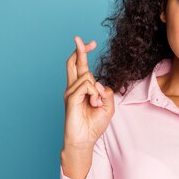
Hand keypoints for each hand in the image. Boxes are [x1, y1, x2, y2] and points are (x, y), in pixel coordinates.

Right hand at [63, 36, 114, 150]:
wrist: (84, 140)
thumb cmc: (94, 125)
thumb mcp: (108, 107)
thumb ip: (107, 94)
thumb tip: (100, 84)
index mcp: (81, 88)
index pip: (80, 66)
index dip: (83, 53)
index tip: (90, 42)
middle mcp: (73, 88)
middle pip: (74, 63)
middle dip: (79, 50)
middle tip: (79, 38)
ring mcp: (70, 92)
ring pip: (87, 76)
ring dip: (97, 90)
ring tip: (95, 104)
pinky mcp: (70, 99)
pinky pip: (86, 86)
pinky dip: (94, 94)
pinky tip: (93, 104)